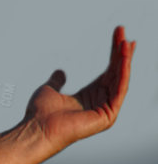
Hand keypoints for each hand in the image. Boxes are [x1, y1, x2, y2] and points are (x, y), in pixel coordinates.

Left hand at [24, 24, 135, 153]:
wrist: (37, 129)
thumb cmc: (40, 113)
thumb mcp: (49, 89)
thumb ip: (57, 81)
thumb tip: (60, 71)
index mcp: (89, 96)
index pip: (107, 71)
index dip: (114, 55)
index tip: (118, 36)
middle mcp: (100, 101)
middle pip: (115, 73)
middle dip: (121, 54)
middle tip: (124, 33)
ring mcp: (106, 110)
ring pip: (120, 80)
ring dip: (124, 61)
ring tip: (126, 43)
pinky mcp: (108, 116)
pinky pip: (119, 91)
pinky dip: (122, 74)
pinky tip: (124, 60)